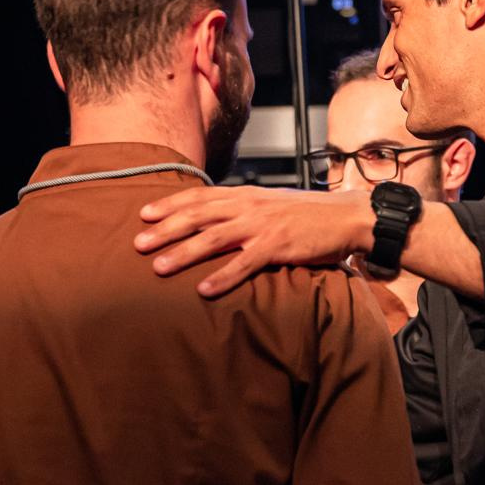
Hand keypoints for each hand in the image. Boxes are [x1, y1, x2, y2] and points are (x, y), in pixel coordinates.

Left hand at [136, 185, 373, 296]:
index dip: (170, 204)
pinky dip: (223, 277)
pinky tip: (204, 290)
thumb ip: (243, 211)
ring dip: (184, 253)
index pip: (200, 196)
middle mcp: (249, 206)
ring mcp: (263, 226)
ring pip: (214, 238)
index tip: (143, 213)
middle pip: (198, 215)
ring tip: (159, 267)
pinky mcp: (279, 246)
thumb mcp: (271, 205)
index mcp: (246, 195)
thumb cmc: (308, 214)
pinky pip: (245, 264)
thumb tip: (216, 221)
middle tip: (137, 243)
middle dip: (165, 229)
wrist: (347, 216)